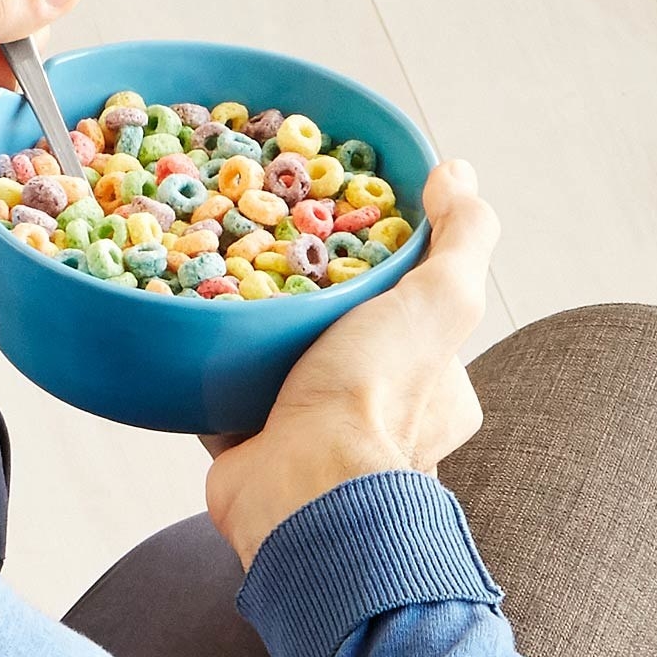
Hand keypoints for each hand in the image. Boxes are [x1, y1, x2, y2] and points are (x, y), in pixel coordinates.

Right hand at [205, 159, 500, 569]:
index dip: (389, 277)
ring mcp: (314, 441)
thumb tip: (456, 171)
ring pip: (285, 372)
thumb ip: (462, 236)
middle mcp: (381, 423)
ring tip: (228, 280)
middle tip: (275, 255)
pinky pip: (229, 399)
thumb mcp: (440, 299)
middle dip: (313, 307)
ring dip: (259, 339)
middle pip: (345, 342)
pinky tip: (193, 331)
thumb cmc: (376, 392)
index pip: (418, 319)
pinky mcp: (254, 451)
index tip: (347, 239)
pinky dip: (213, 371)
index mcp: (438, 394)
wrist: (299, 485)